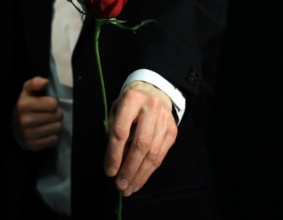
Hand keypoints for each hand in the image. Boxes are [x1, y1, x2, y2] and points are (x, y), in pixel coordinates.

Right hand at [14, 76, 62, 150]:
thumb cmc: (28, 104)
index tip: (47, 104)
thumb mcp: (28, 90)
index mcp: (24, 105)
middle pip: (57, 116)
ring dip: (56, 125)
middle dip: (56, 114)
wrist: (16, 125)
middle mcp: (25, 120)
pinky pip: (54, 140)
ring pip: (58, 128)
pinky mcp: (33, 145)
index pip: (53, 104)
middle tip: (49, 114)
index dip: (53, 103)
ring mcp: (29, 134)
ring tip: (49, 122)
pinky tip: (46, 132)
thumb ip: (36, 82)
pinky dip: (53, 136)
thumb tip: (45, 82)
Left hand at [104, 81, 177, 196]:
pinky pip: (161, 155)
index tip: (109, 172)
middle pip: (140, 144)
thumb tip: (114, 163)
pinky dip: (149, 171)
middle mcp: (151, 108)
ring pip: (153, 153)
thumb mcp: (116, 111)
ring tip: (128, 188)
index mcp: (131, 100)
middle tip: (120, 185)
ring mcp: (164, 120)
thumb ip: (113, 132)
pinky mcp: (173, 130)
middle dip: (129, 168)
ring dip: (139, 174)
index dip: (114, 154)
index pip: (121, 131)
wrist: (154, 93)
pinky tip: (139, 181)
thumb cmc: (129, 106)